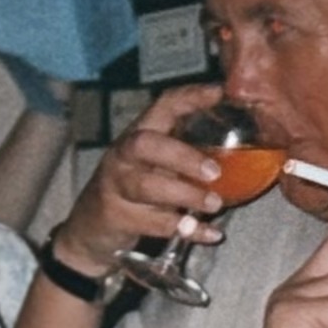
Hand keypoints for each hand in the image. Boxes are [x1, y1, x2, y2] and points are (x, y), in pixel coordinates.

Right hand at [48, 83, 228, 271]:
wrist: (89, 230)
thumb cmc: (132, 192)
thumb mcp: (151, 165)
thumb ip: (183, 155)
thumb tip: (239, 152)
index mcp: (138, 136)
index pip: (161, 107)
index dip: (189, 97)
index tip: (219, 93)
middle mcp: (123, 156)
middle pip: (145, 145)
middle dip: (182, 155)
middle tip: (215, 172)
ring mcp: (116, 187)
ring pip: (147, 186)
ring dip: (185, 195)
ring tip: (215, 205)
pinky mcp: (117, 218)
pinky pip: (154, 224)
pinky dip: (186, 230)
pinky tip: (209, 234)